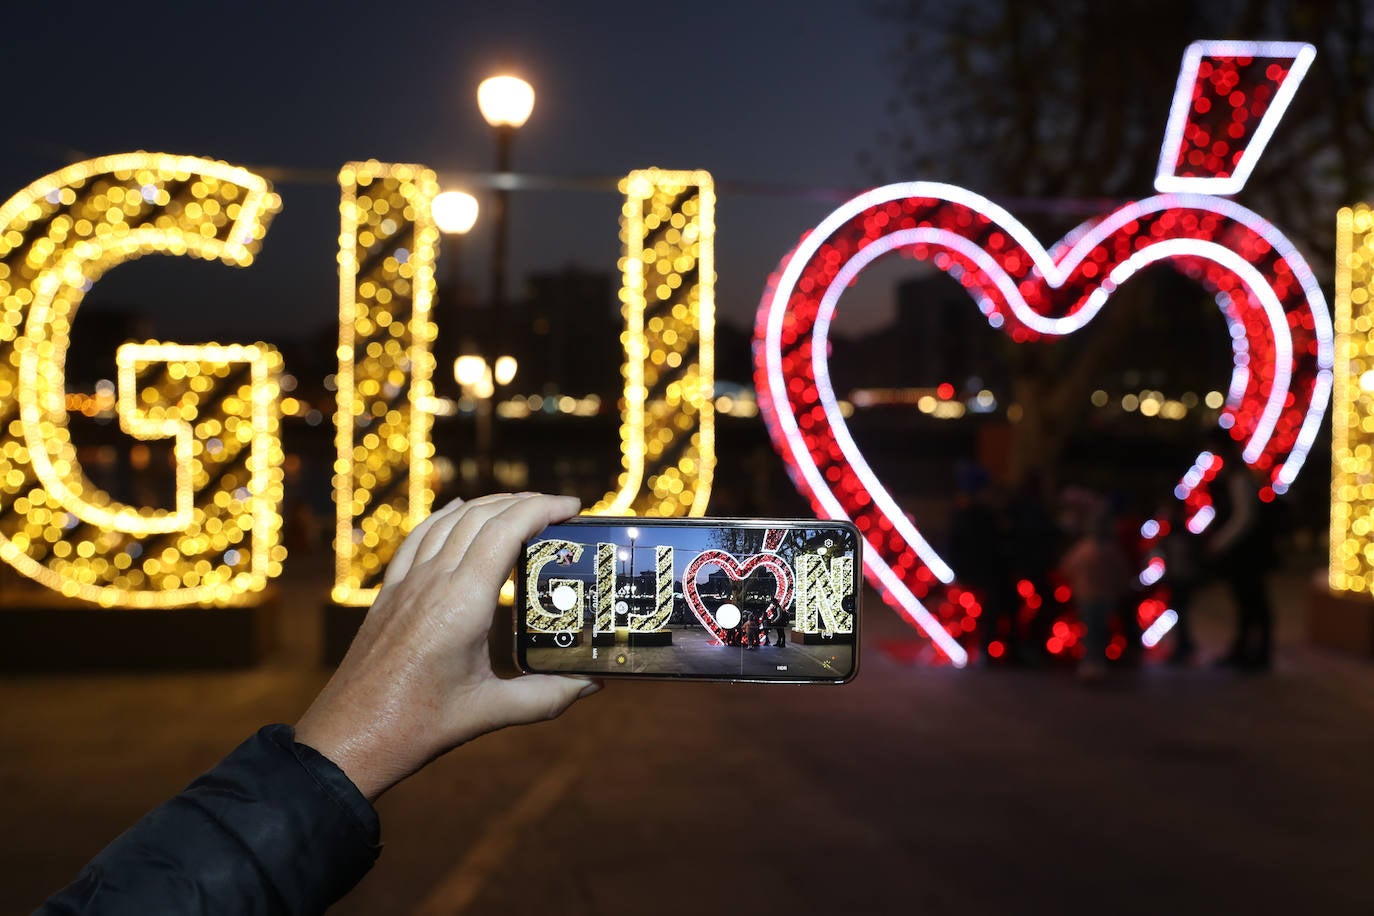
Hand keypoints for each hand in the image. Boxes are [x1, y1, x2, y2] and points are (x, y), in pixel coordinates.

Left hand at [295, 493, 600, 800]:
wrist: (348, 738)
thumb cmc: (416, 725)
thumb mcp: (490, 711)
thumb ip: (546, 696)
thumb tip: (593, 684)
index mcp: (462, 602)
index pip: (506, 531)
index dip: (542, 509)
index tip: (573, 506)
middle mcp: (433, 581)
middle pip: (481, 516)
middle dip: (524, 503)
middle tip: (560, 508)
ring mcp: (407, 583)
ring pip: (449, 520)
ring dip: (488, 505)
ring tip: (522, 507)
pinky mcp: (389, 593)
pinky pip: (419, 537)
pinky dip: (445, 515)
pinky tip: (457, 508)